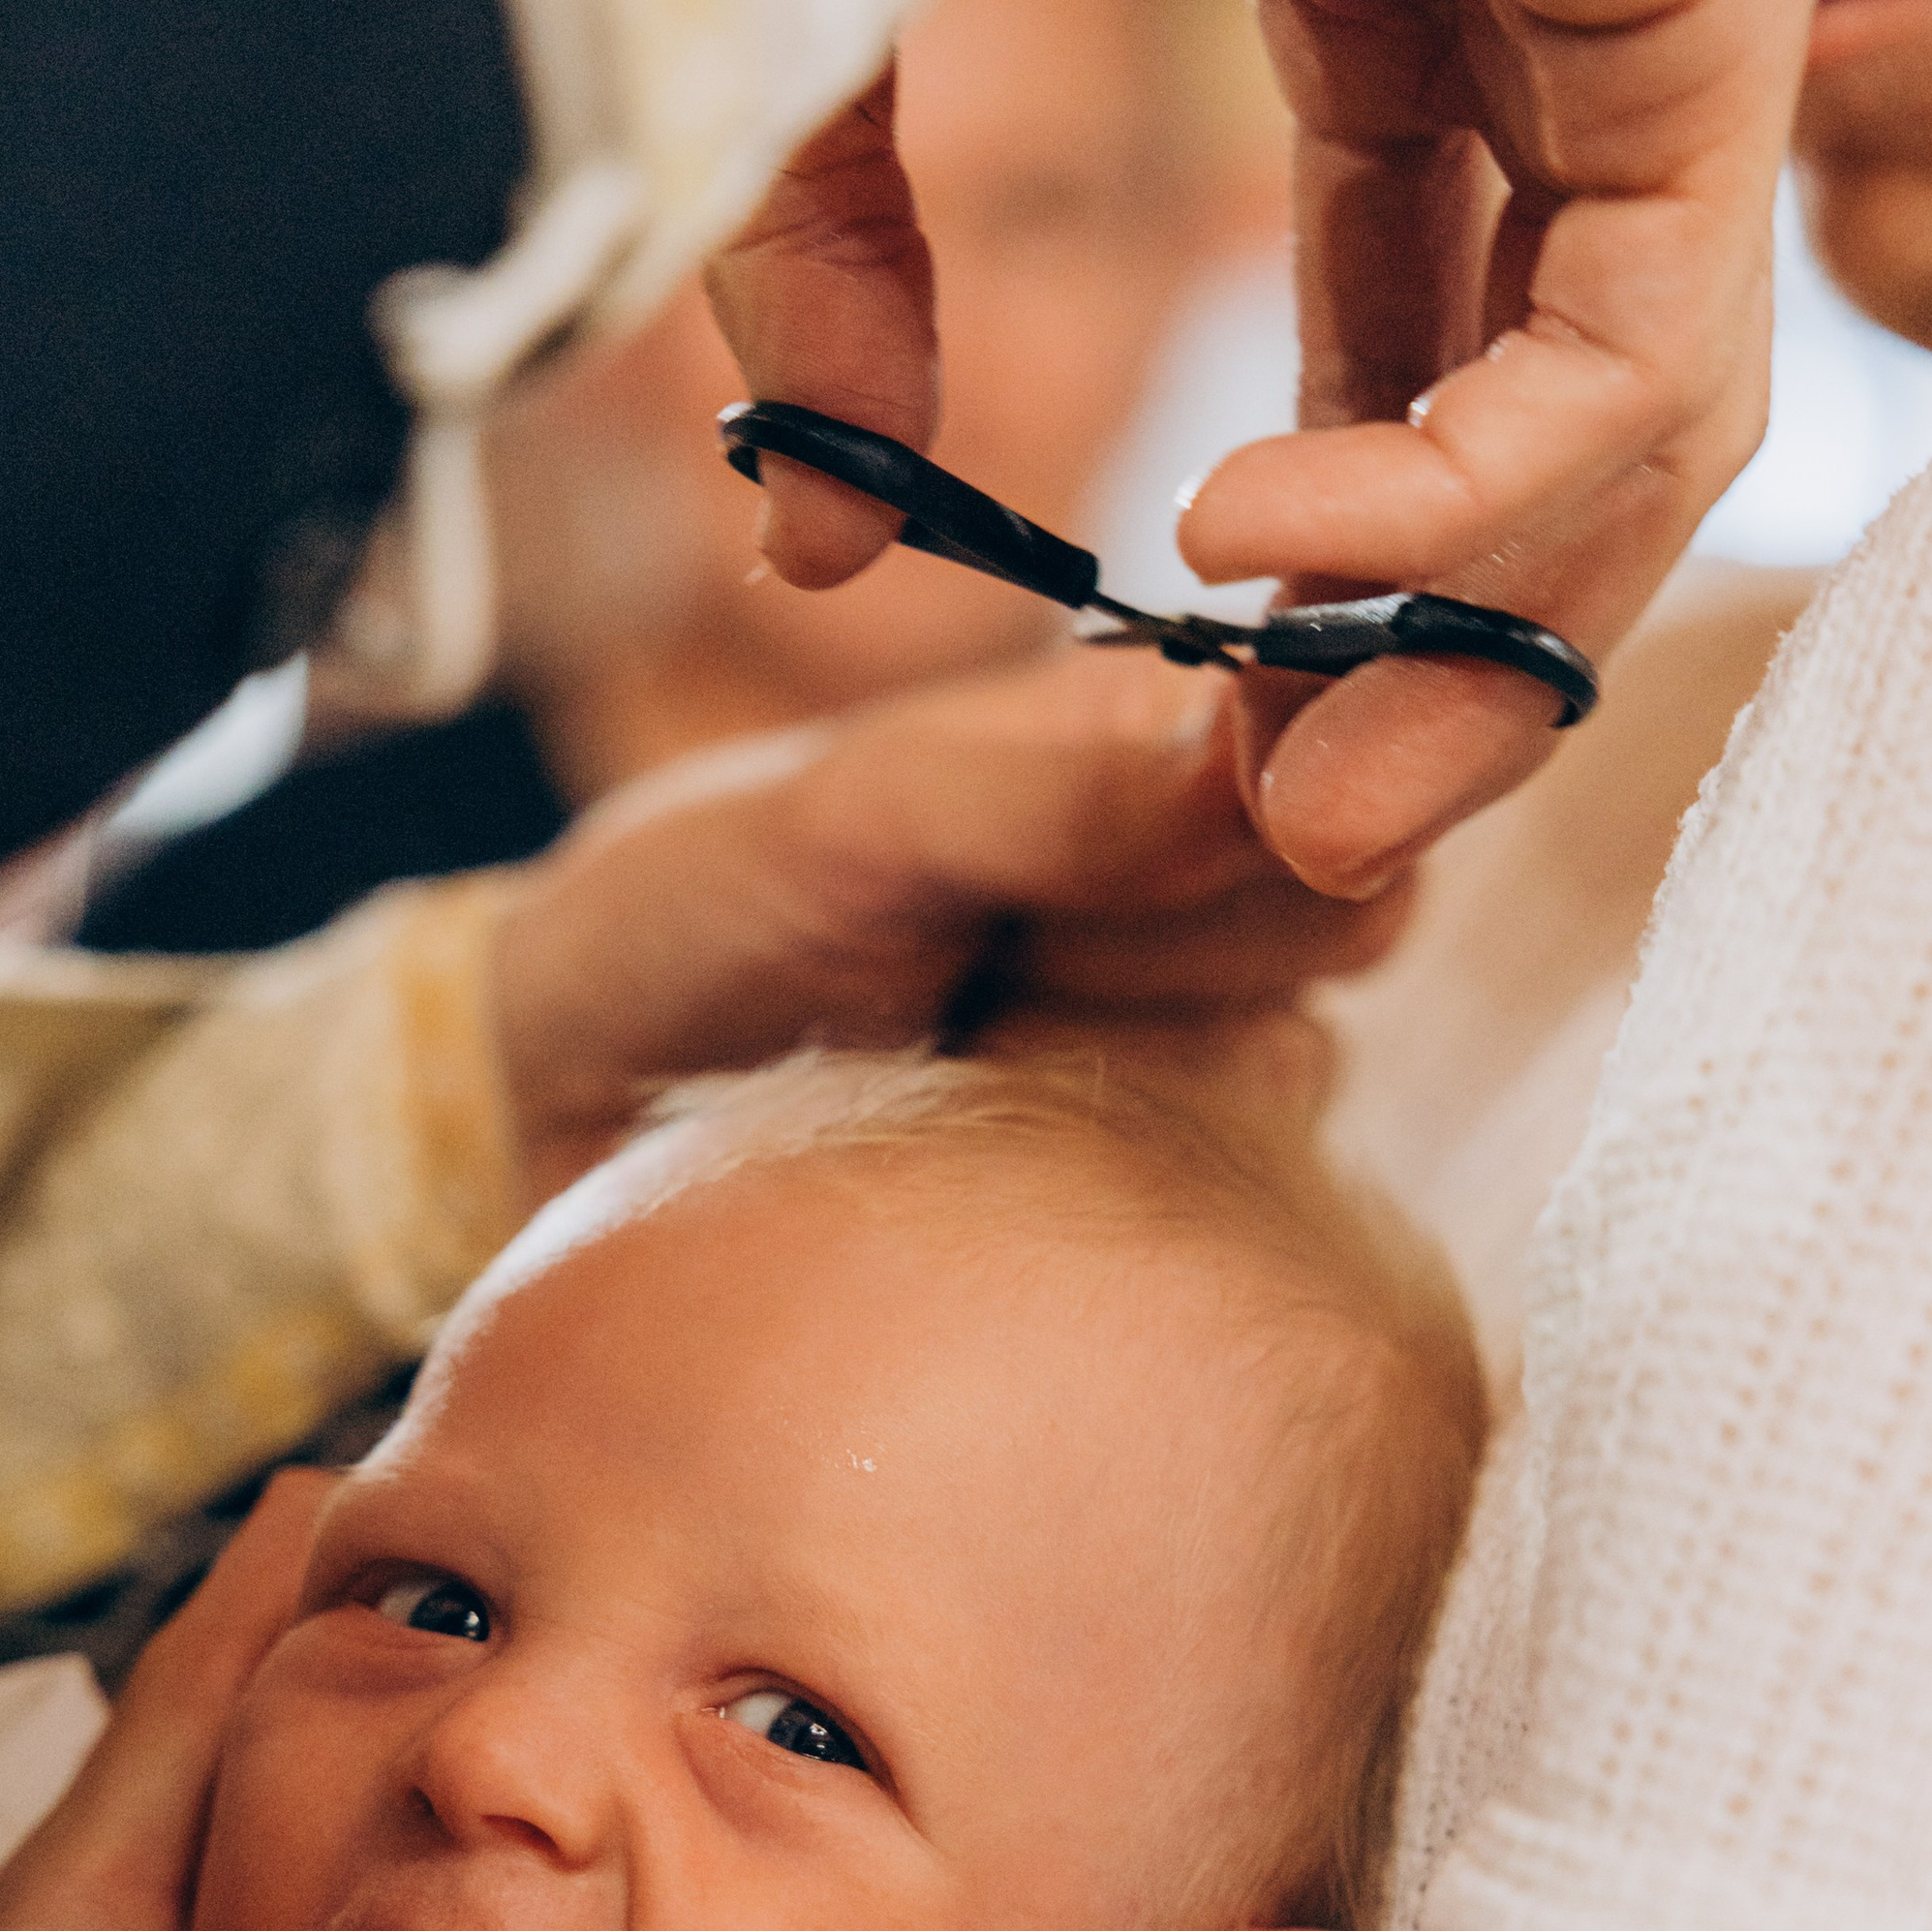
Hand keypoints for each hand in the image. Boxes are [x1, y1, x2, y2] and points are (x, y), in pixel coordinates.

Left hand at [484, 648, 1406, 1206]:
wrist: (580, 1123)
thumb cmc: (690, 925)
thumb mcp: (841, 821)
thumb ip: (1044, 790)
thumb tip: (1258, 767)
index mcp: (1131, 737)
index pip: (1340, 736)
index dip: (1295, 788)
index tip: (1173, 834)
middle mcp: (1191, 881)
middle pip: (1352, 907)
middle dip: (1182, 940)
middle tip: (1001, 947)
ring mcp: (1182, 1041)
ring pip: (1296, 1058)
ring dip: (1123, 1065)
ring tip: (961, 1044)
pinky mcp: (1156, 1191)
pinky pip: (1230, 1194)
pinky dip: (1107, 1177)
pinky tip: (978, 1147)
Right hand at [707, 0, 1828, 897]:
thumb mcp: (833, 71)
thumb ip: (851, 305)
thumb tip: (826, 549)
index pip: (1434, 326)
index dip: (1343, 562)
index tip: (1224, 739)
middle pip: (1565, 408)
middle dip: (1441, 653)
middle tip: (1310, 843)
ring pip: (1636, 411)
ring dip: (1468, 628)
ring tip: (1298, 768)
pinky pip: (1642, 334)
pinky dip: (1460, 488)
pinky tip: (1257, 553)